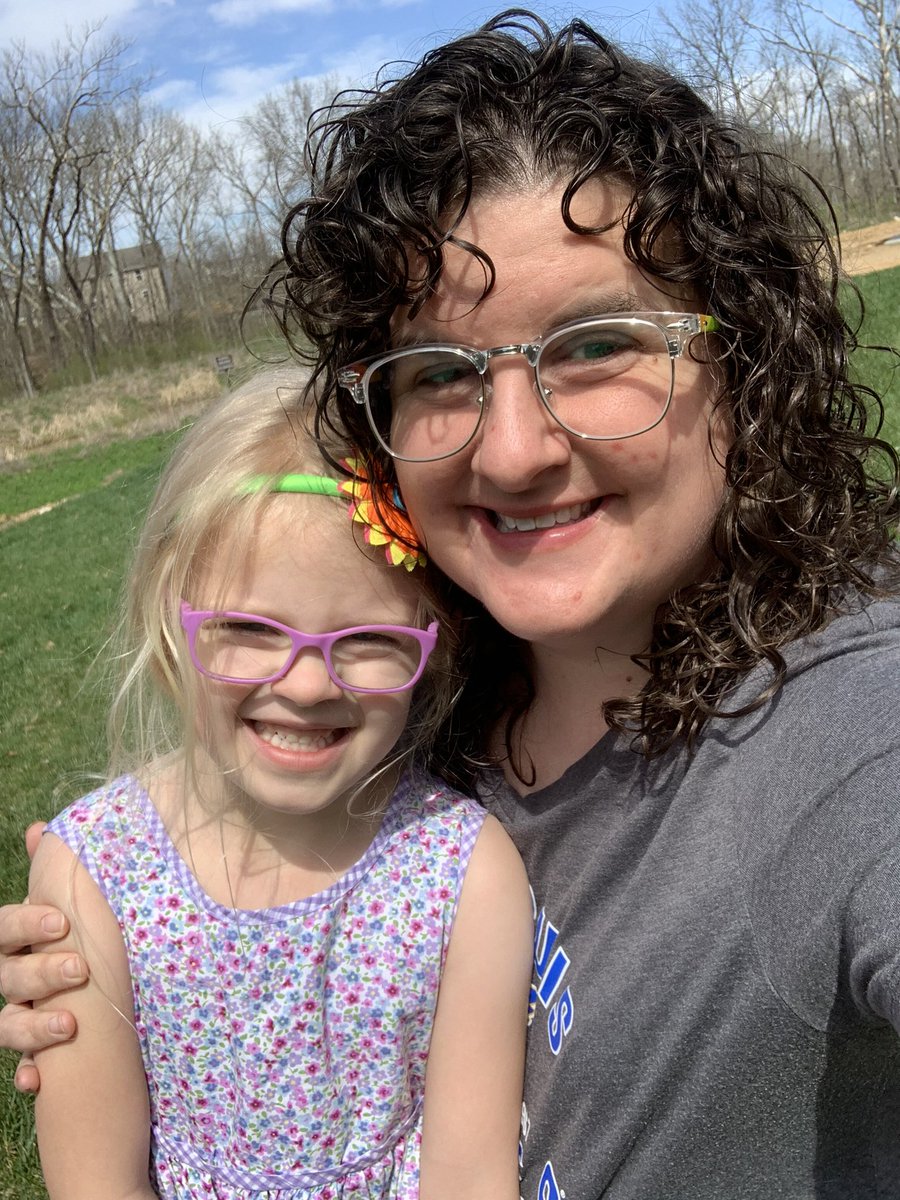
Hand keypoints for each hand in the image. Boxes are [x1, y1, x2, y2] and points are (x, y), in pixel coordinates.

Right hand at [0, 823, 85, 1091]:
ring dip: (32, 1027)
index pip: (5, 926)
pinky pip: (22, 1067)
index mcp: (15, 936)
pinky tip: (36, 1082)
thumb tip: (40, 829)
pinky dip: (28, 1073)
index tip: (62, 922)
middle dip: (40, 973)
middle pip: (7, 976)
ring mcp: (17, 1014)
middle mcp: (9, 975)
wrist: (95, 978)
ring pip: (8, 1023)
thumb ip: (52, 866)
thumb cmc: (75, 929)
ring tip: (69, 1026)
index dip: (27, 923)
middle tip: (80, 968)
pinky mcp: (33, 1050)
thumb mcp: (66, 896)